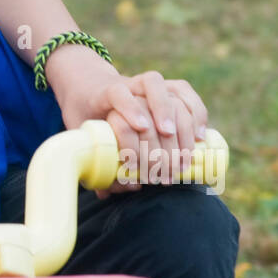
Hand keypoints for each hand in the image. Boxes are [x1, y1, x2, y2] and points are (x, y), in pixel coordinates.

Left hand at [53, 62, 207, 198]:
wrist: (88, 85)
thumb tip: (112, 192)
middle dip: (162, 134)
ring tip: (183, 160)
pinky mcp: (164, 87)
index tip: (141, 128)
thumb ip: (92, 161)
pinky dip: (197, 113)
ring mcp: (147, 84)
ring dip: (183, 126)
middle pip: (151, 99)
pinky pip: (185, 92)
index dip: (130, 108)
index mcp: (103, 94)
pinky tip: (200, 136)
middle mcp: (128, 84)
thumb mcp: (78, 132)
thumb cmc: (83, 113)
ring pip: (172, 92)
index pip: (117, 93)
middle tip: (164, 168)